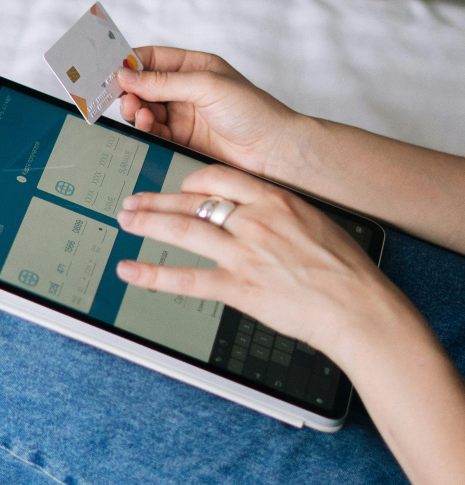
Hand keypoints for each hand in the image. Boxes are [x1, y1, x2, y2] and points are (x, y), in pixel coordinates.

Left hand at [114, 164, 419, 362]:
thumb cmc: (345, 268)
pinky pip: (186, 279)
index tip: (178, 188)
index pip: (217, 177)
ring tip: (125, 221)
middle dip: (156, 201)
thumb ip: (278, 212)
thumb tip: (254, 210)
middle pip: (192, 201)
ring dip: (148, 223)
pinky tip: (129, 271)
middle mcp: (255, 221)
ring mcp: (244, 253)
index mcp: (274, 199)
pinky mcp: (239, 287)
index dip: (190, 182)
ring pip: (183, 230)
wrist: (360, 307)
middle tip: (132, 202)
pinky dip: (153, 275)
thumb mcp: (315, 222)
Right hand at [117, 47, 303, 176]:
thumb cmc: (252, 111)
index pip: (151, 58)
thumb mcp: (206, 86)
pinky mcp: (180, 139)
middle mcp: (186, 89)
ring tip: (137, 113)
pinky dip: (144, 128)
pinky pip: (152, 131)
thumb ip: (164, 81)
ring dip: (135, 110)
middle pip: (142, 85)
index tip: (110, 69)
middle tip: (122, 96)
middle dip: (129, 90)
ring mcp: (182, 115)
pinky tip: (145, 125)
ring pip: (144, 109)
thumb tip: (125, 74)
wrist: (272, 151)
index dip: (129, 62)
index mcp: (194, 66)